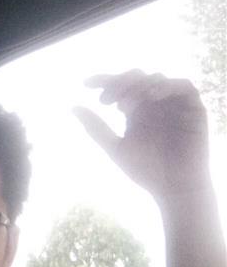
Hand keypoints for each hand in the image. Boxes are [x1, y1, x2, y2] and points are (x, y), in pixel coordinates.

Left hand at [73, 70, 209, 199]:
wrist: (173, 188)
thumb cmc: (145, 170)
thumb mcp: (115, 147)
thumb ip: (95, 127)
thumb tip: (72, 107)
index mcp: (135, 110)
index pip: (120, 86)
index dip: (104, 80)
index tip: (86, 84)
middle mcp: (154, 104)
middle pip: (137, 77)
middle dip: (119, 83)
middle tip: (106, 101)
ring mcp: (173, 105)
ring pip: (157, 78)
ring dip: (138, 86)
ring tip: (124, 106)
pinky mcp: (193, 108)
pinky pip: (183, 86)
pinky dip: (166, 86)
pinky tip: (152, 97)